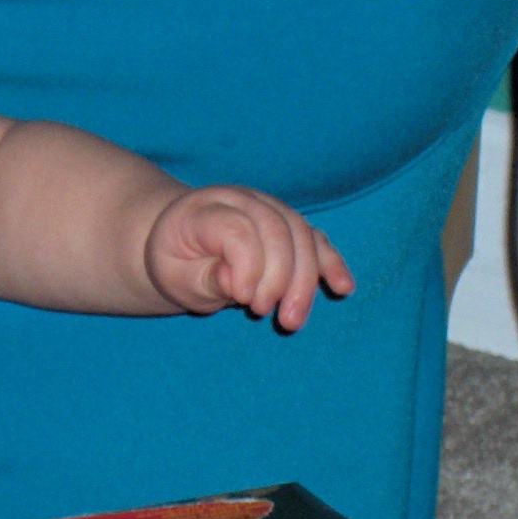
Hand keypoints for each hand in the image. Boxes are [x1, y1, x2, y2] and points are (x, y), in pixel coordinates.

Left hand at [142, 185, 351, 331]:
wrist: (177, 240)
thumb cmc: (174, 262)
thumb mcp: (174, 276)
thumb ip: (204, 278)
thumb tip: (239, 284)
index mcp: (203, 210)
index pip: (239, 229)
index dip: (248, 267)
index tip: (243, 300)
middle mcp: (241, 200)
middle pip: (278, 230)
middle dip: (280, 278)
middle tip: (268, 314)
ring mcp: (268, 208)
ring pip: (302, 235)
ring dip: (306, 280)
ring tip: (293, 319)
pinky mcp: (287, 225)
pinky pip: (315, 239)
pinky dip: (331, 263)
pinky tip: (343, 288)